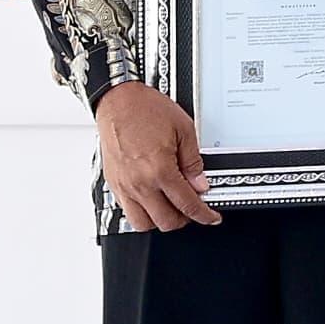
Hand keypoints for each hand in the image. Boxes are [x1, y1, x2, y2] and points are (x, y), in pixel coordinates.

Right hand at [95, 80, 218, 231]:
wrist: (117, 100)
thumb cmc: (145, 109)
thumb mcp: (183, 130)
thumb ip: (193, 162)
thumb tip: (200, 184)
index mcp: (159, 170)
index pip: (186, 204)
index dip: (203, 215)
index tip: (211, 217)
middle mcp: (139, 183)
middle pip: (165, 222)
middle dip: (184, 219)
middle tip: (193, 208)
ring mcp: (123, 185)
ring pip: (142, 223)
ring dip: (160, 220)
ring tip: (172, 206)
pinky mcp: (113, 183)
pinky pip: (127, 210)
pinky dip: (142, 211)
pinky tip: (153, 197)